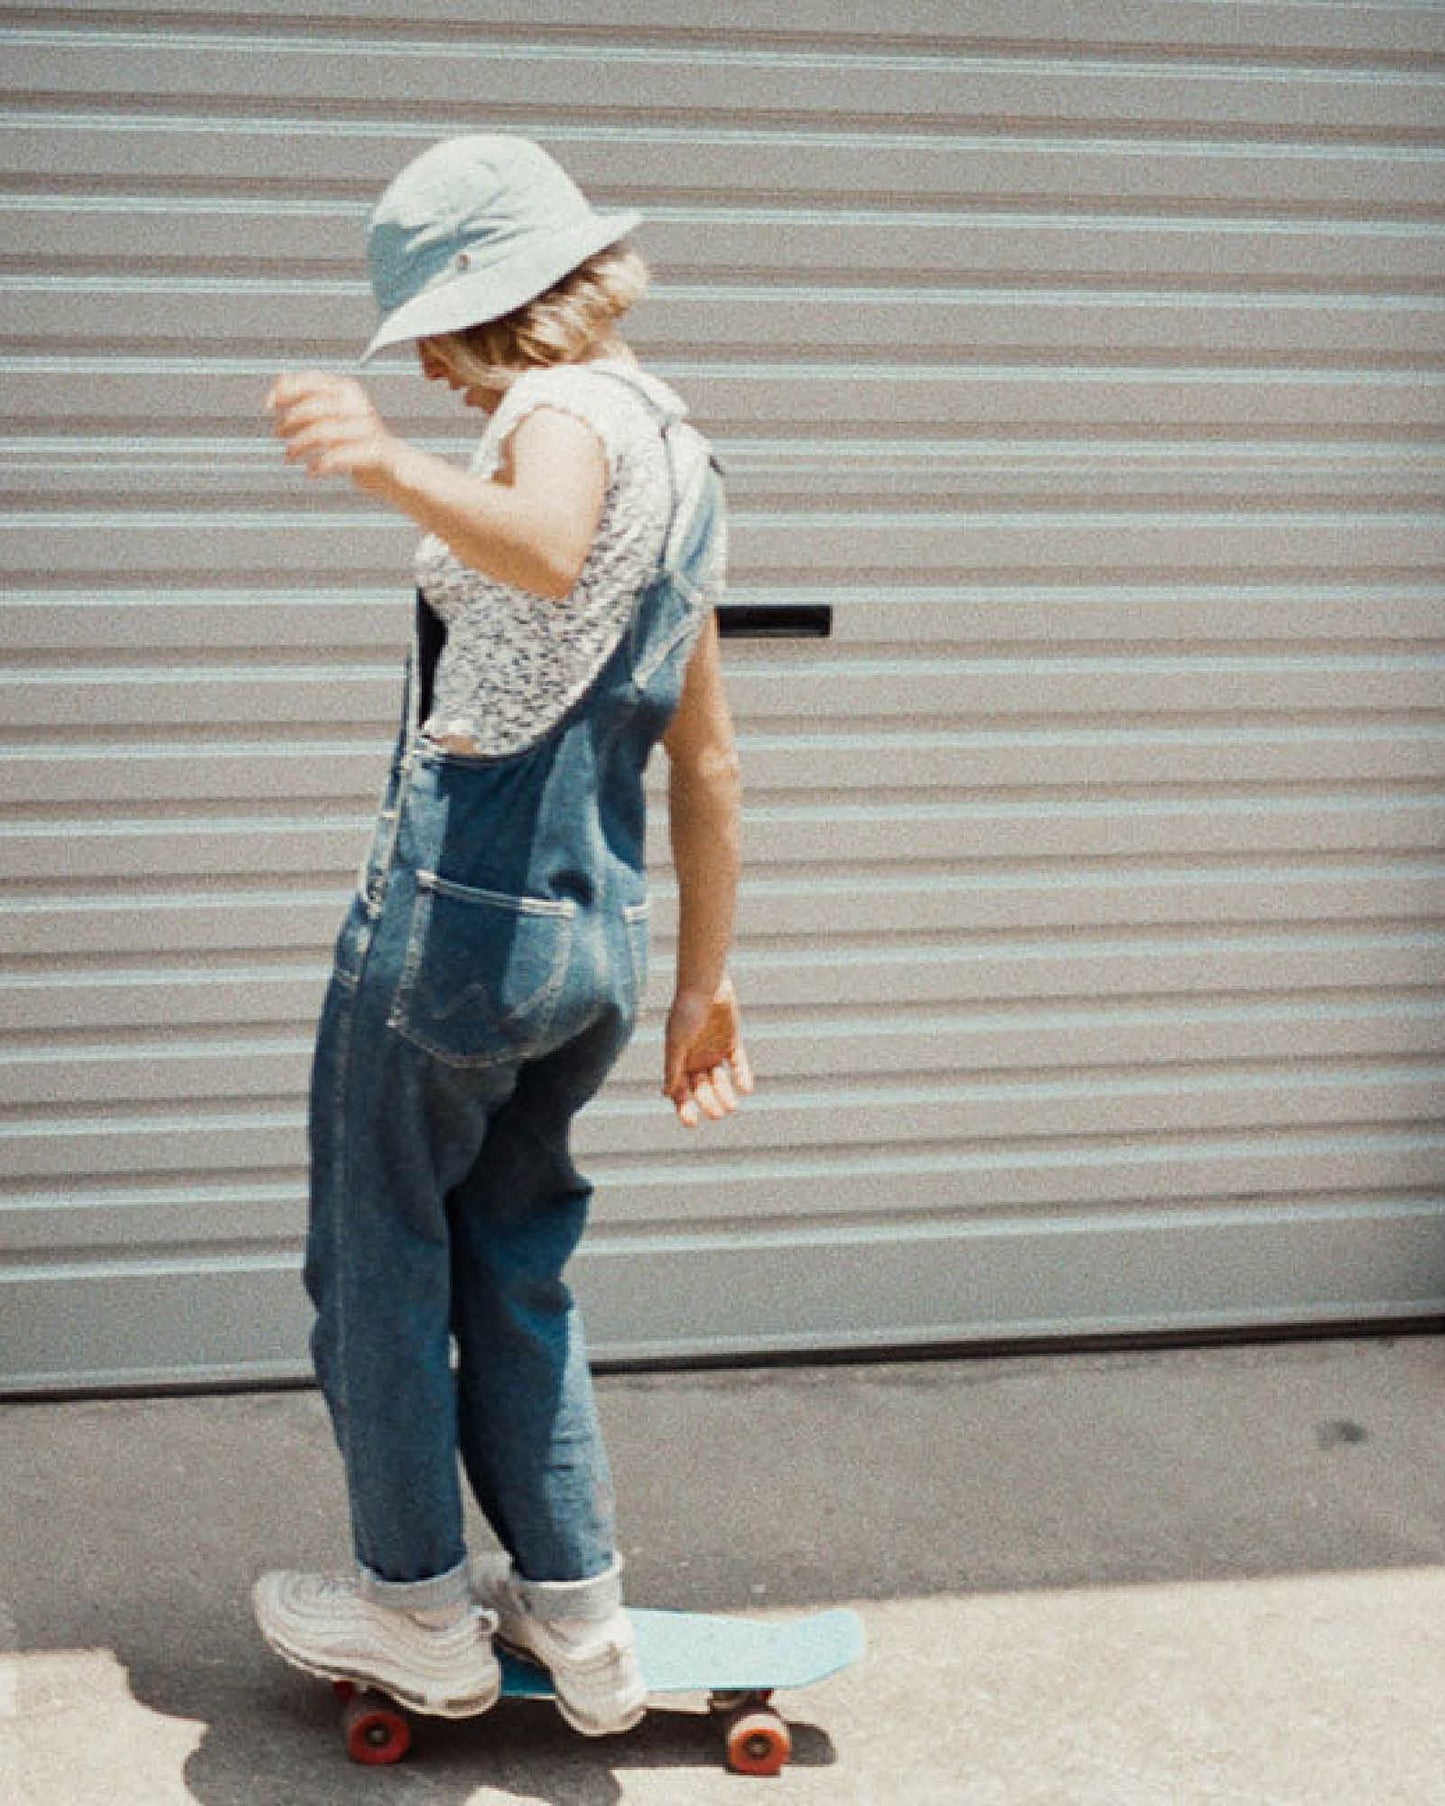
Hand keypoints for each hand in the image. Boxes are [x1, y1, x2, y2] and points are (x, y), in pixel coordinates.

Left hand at [265, 371, 400, 491]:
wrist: (392, 466)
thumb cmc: (354, 440)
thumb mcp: (332, 414)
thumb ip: (308, 400)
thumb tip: (273, 393)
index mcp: (346, 388)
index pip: (311, 380)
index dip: (286, 390)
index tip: (268, 406)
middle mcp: (357, 404)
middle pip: (314, 407)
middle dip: (290, 421)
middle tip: (278, 434)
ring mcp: (366, 428)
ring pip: (323, 432)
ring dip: (299, 445)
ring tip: (289, 456)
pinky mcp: (373, 452)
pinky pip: (337, 456)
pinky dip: (319, 465)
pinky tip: (311, 471)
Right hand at [663, 974, 753, 1129]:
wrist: (705, 985)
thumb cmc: (686, 1011)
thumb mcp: (676, 1042)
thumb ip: (673, 1068)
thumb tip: (667, 1093)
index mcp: (678, 1060)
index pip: (680, 1090)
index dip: (684, 1107)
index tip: (691, 1122)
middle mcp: (695, 1058)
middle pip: (701, 1088)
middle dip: (708, 1102)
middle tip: (718, 1113)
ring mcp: (714, 1050)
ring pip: (720, 1079)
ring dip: (725, 1093)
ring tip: (732, 1107)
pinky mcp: (731, 1041)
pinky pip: (737, 1062)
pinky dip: (742, 1075)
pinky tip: (746, 1088)